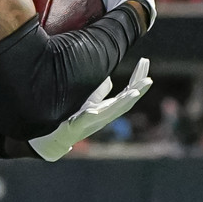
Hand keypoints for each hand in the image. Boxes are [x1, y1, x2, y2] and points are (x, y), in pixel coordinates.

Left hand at [28, 58, 151, 160]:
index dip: (138, 78)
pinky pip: (82, 122)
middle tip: (148, 79)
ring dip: (122, 103)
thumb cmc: (72, 120)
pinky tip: (94, 111)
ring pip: (109, 113)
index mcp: (106, 109)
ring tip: (133, 92)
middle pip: (124, 103)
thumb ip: (99, 92)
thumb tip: (109, 79)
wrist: (53, 139)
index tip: (145, 62)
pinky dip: (89, 117)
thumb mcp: (88, 102)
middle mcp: (102, 117)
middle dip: (137, 90)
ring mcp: (89, 124)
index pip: (127, 92)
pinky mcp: (73, 129)